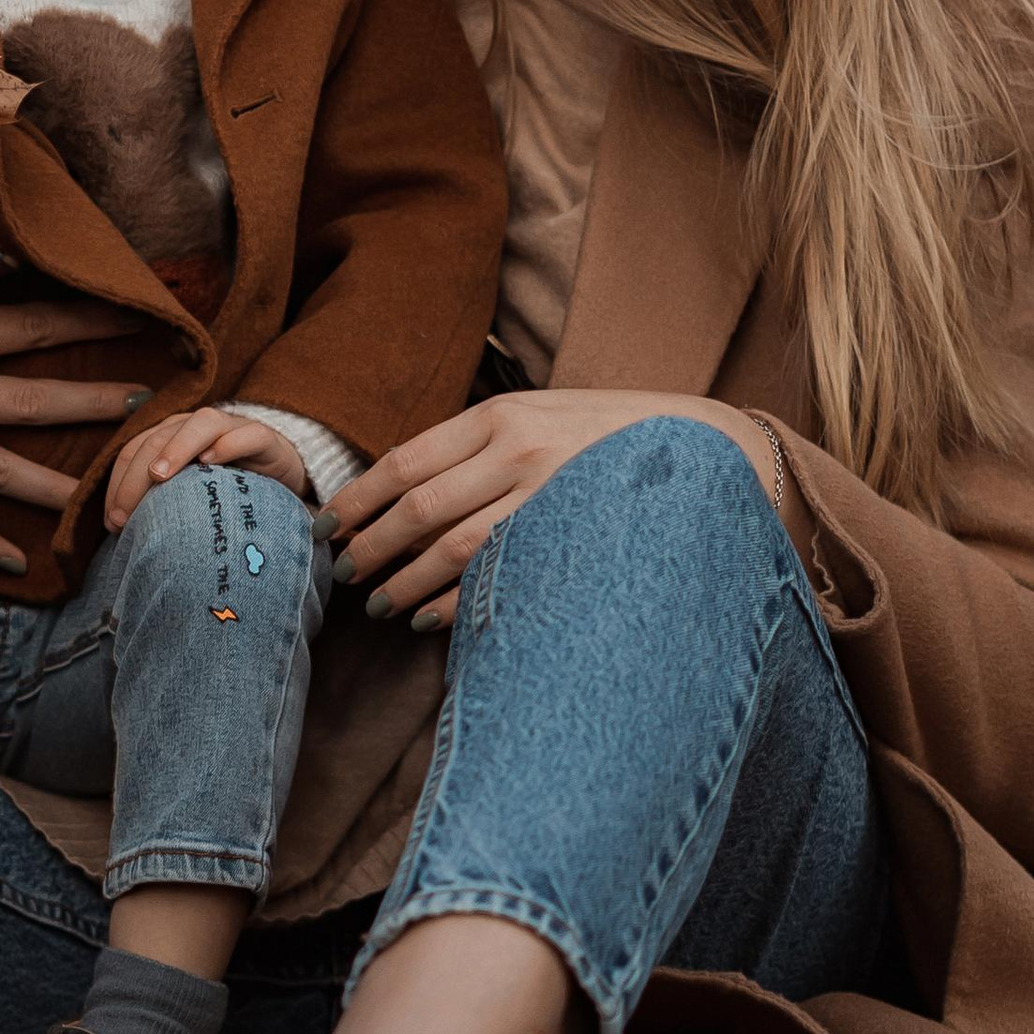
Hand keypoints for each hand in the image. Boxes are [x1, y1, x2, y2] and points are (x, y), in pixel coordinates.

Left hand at [102, 404, 309, 534]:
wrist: (283, 478)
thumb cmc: (227, 489)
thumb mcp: (188, 496)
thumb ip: (157, 504)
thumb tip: (116, 529)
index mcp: (171, 436)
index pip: (135, 450)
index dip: (118, 483)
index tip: (111, 521)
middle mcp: (196, 425)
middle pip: (159, 438)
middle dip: (136, 476)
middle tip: (124, 514)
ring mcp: (232, 427)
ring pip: (201, 423)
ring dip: (176, 447)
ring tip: (158, 475)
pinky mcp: (265, 437)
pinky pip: (248, 433)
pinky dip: (229, 443)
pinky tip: (211, 461)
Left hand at [321, 392, 782, 631]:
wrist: (705, 449)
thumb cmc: (604, 436)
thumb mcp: (539, 415)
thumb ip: (477, 445)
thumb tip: (399, 491)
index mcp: (501, 414)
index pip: (406, 461)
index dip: (358, 499)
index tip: (329, 526)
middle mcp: (520, 450)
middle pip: (418, 508)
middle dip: (372, 547)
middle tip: (344, 574)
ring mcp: (549, 495)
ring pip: (452, 549)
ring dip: (405, 583)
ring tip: (378, 605)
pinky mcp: (572, 538)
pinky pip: (498, 578)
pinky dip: (455, 603)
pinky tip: (428, 619)